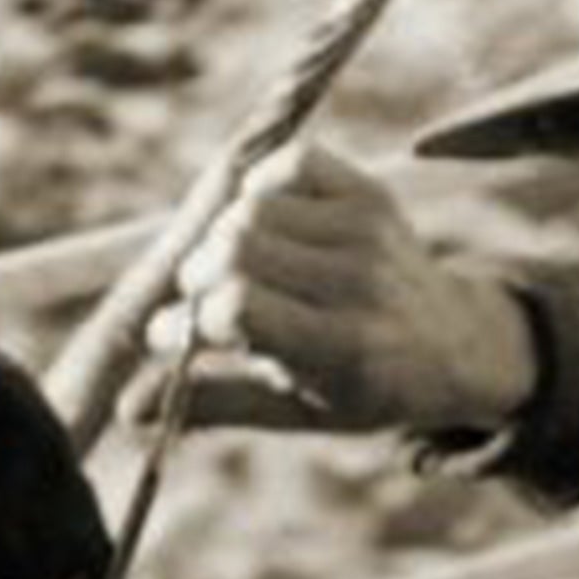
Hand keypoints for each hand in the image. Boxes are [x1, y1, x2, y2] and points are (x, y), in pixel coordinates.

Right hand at [121, 143, 538, 433]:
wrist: (452, 343)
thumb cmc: (360, 385)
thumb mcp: (294, 411)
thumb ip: (213, 403)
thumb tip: (126, 412)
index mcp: (341, 348)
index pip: (236, 305)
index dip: (186, 321)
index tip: (169, 338)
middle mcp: (359, 283)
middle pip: (234, 245)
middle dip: (197, 274)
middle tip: (199, 301)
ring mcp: (368, 231)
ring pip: (252, 207)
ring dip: (224, 237)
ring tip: (235, 270)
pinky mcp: (370, 192)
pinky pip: (286, 166)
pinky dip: (261, 191)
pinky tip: (268, 229)